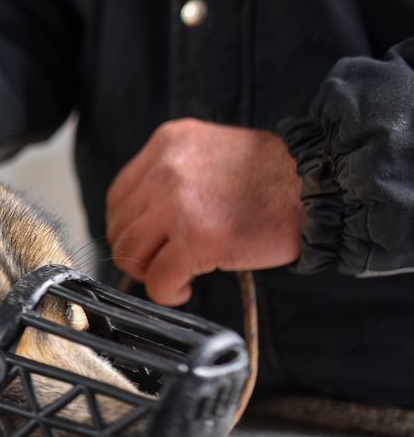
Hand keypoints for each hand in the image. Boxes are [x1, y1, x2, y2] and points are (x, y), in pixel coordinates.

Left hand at [106, 119, 306, 305]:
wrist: (318, 184)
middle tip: (161, 263)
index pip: (119, 196)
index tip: (147, 242)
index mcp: (167, 143)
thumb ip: (171, 177)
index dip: (128, 227)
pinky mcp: (197, 239)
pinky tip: (184, 289)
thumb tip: (142, 219)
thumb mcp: (209, 154)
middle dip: (137, 254)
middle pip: (120, 227)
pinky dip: (166, 293)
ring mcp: (178, 204)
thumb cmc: (273, 176)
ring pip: (132, 254)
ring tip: (175, 275)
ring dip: (150, 273)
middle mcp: (166, 169)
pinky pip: (159, 279)